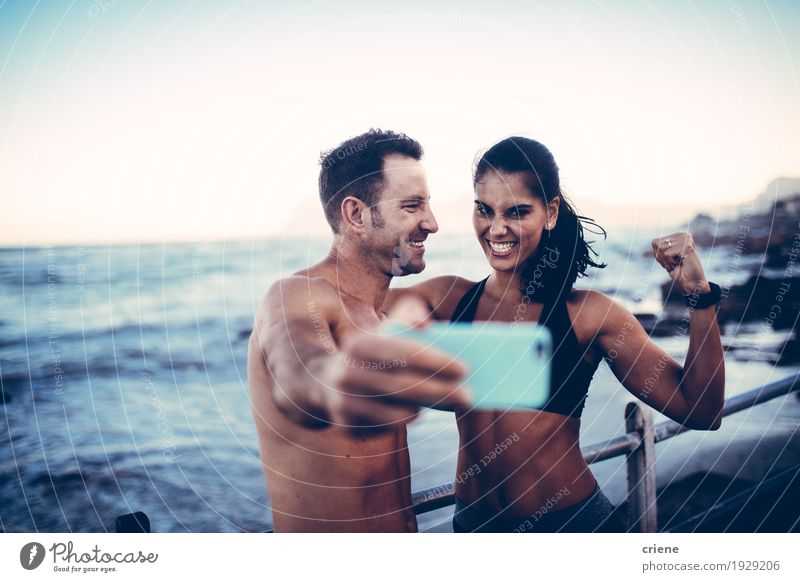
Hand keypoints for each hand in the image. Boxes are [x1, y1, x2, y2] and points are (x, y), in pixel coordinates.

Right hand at [320, 323, 469, 429]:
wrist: (326, 381)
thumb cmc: (370, 353)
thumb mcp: (384, 328)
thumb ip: (408, 313)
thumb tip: (426, 324)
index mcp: (359, 344)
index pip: (406, 353)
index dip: (439, 361)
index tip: (465, 368)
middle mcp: (348, 374)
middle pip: (407, 387)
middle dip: (443, 391)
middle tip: (469, 395)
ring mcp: (345, 403)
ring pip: (399, 412)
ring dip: (427, 408)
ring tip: (447, 401)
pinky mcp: (347, 426)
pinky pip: (388, 428)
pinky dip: (406, 420)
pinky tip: (416, 412)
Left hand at [651, 232, 709, 294]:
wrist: (691, 282)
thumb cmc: (679, 271)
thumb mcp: (665, 258)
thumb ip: (660, 248)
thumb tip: (654, 241)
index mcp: (678, 236)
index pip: (655, 242)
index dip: (657, 255)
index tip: (668, 261)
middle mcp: (683, 235)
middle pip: (657, 244)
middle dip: (661, 258)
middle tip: (673, 264)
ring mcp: (686, 240)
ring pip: (661, 248)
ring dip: (667, 261)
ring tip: (677, 264)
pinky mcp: (687, 246)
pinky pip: (667, 254)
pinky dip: (670, 262)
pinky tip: (680, 264)